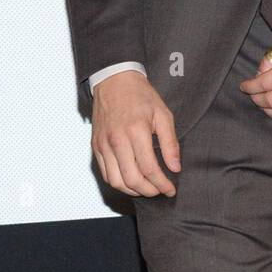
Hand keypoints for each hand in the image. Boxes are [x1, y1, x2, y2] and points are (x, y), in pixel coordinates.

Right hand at [91, 71, 179, 196]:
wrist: (114, 80)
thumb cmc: (139, 95)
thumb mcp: (163, 114)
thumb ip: (170, 143)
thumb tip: (175, 167)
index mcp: (136, 131)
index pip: (149, 169)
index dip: (162, 184)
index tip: (170, 189)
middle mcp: (117, 140)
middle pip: (132, 180)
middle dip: (149, 191)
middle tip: (159, 190)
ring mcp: (104, 144)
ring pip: (116, 181)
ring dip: (132, 191)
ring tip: (145, 188)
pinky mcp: (96, 146)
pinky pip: (105, 173)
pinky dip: (118, 183)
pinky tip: (130, 180)